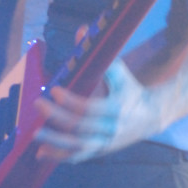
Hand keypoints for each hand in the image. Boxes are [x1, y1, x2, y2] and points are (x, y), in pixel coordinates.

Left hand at [33, 57, 155, 162]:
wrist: (152, 117)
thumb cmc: (131, 90)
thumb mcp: (121, 73)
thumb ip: (101, 56)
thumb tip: (81, 31)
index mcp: (117, 108)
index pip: (92, 108)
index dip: (72, 101)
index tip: (54, 90)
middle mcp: (111, 128)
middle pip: (81, 127)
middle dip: (57, 117)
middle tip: (38, 104)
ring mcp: (105, 142)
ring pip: (78, 146)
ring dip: (55, 141)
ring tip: (35, 133)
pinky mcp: (100, 151)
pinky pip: (79, 156)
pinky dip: (60, 156)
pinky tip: (41, 152)